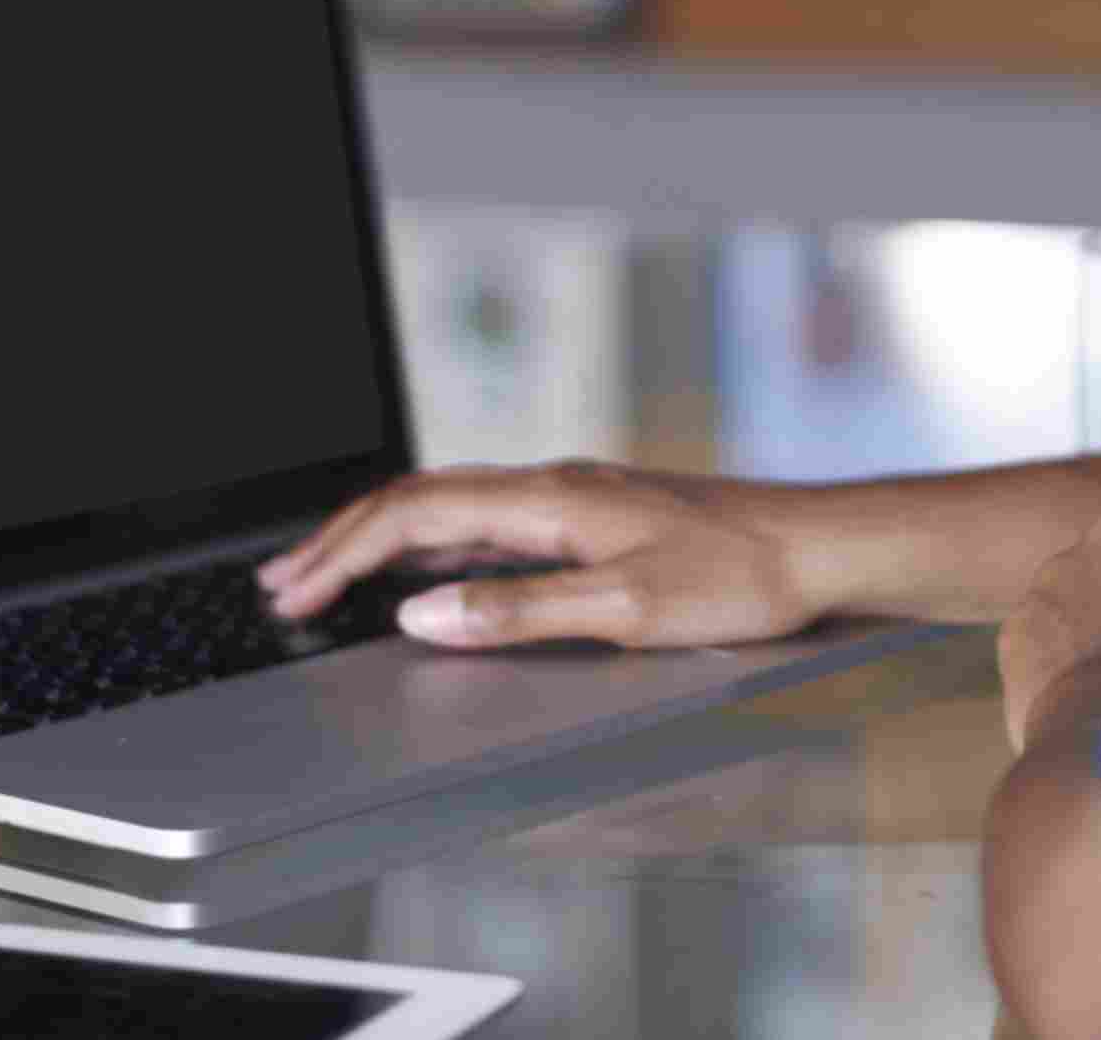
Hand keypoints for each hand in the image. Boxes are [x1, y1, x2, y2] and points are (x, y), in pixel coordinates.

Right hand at [254, 459, 818, 649]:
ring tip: (328, 573)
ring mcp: (573, 498)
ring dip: (381, 539)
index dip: (343, 551)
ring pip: (451, 507)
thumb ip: (517, 612)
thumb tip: (422, 613)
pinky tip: (425, 569)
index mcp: (551, 498)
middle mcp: (554, 486)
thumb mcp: (625, 608)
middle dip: (341, 540)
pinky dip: (432, 542)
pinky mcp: (594, 517)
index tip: (294, 589)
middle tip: (281, 582)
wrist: (819, 547)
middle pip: (420, 501)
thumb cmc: (740, 576)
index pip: (416, 513)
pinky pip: (487, 519)